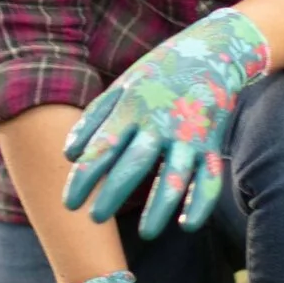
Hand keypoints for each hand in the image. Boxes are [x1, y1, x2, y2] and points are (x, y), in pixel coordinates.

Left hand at [63, 7, 268, 236]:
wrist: (213, 50)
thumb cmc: (158, 73)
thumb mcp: (122, 87)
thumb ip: (95, 119)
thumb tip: (70, 155)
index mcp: (132, 108)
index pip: (102, 148)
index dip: (84, 178)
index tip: (70, 204)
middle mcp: (160, 122)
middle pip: (134, 164)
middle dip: (113, 194)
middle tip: (95, 218)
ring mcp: (189, 134)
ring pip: (176, 176)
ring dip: (161, 206)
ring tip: (146, 233)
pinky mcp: (213, 143)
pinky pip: (210, 178)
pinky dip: (201, 203)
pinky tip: (187, 225)